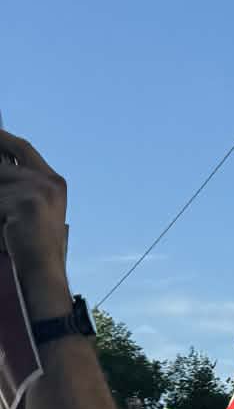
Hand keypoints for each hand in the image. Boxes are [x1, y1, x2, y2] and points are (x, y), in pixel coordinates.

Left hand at [0, 131, 70, 308]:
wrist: (44, 270)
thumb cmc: (34, 245)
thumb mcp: (30, 208)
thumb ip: (19, 185)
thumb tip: (1, 164)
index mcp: (53, 182)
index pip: (24, 148)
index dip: (3, 139)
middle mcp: (48, 182)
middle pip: (5, 160)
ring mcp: (38, 191)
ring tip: (5, 220)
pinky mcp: (24, 204)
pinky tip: (5, 229)